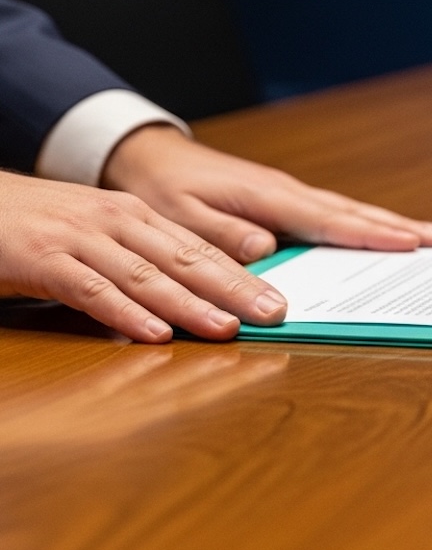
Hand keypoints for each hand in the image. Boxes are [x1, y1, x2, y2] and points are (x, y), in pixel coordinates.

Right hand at [0, 171, 287, 341]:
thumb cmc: (34, 224)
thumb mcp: (95, 234)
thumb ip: (138, 261)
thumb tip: (186, 301)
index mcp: (133, 216)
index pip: (199, 249)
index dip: (242, 276)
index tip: (278, 301)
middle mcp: (115, 222)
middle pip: (186, 259)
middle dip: (234, 289)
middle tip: (274, 315)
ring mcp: (79, 239)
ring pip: (146, 275)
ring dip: (189, 305)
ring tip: (226, 328)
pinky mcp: (41, 258)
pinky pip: (91, 289)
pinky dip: (125, 312)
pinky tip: (153, 333)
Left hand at [102, 125, 431, 262]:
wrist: (148, 155)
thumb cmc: (162, 188)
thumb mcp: (179, 215)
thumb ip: (222, 234)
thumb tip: (268, 249)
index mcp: (267, 197)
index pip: (327, 220)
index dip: (369, 234)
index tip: (408, 243)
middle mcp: (286, 192)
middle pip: (351, 213)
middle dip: (396, 227)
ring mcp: (288, 193)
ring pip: (348, 211)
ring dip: (388, 224)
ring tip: (429, 235)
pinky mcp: (284, 199)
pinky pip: (333, 213)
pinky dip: (364, 222)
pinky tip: (382, 230)